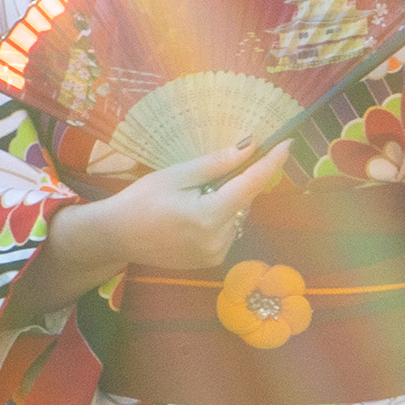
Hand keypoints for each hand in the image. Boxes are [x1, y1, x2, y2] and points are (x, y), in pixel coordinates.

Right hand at [8, 140, 295, 320]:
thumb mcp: (177, 174)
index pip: (252, 184)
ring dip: (228, 200)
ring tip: (194, 196)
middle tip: (213, 171)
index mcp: (210, 215)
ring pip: (237, 216)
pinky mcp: (211, 261)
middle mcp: (219, 239)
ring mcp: (216, 254)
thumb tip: (250, 146)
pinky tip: (193, 214)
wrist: (116, 236)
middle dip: (238, 182)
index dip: (272, 162)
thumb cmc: (141, 200)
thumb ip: (217, 163)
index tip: (288, 143)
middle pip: (245, 201)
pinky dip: (220, 216)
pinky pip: (227, 230)